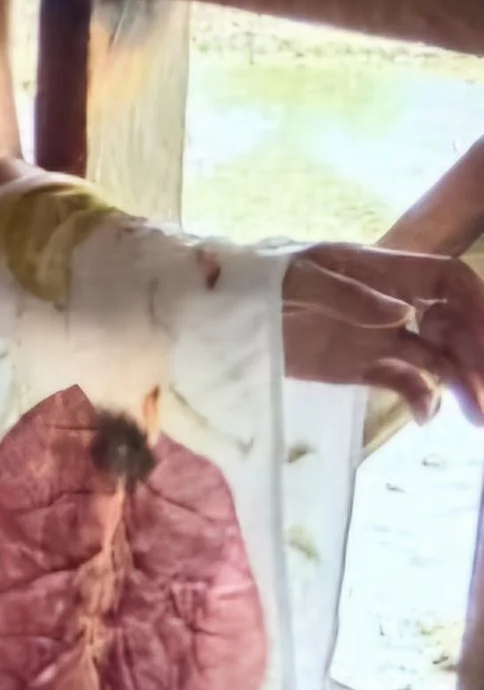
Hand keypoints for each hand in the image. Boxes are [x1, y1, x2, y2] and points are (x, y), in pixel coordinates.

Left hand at [283, 243, 483, 421]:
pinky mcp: (365, 366)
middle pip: (455, 325)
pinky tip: (426, 417)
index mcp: (385, 272)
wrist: (230, 310)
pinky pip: (406, 382)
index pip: (449, 281)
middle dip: (477, 354)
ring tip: (477, 416)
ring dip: (463, 383)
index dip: (477, 304)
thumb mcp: (300, 279)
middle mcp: (394, 305)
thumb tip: (403, 314)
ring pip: (439, 358)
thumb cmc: (266, 279)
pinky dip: (423, 398)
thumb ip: (348, 294)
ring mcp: (382, 338)